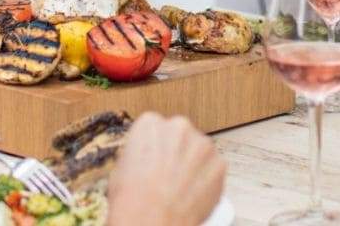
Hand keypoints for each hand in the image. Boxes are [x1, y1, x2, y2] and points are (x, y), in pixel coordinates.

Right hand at [106, 113, 225, 225]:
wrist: (151, 220)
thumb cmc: (132, 199)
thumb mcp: (121, 168)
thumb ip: (139, 153)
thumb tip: (146, 158)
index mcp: (151, 123)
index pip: (156, 127)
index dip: (156, 147)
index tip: (155, 159)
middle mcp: (179, 127)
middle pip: (180, 136)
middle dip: (177, 152)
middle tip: (169, 175)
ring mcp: (202, 144)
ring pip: (199, 151)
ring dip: (194, 165)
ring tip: (181, 188)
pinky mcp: (219, 164)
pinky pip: (214, 169)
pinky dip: (207, 180)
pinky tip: (193, 194)